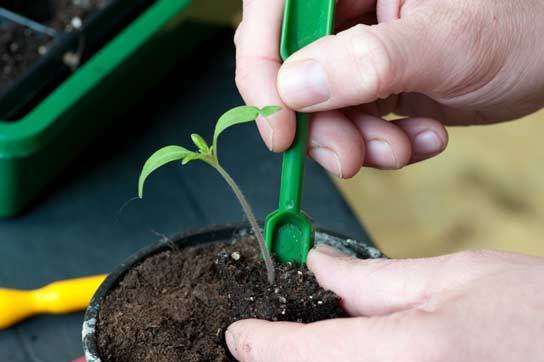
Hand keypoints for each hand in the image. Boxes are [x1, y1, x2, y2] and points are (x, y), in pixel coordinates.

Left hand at [226, 245, 543, 361]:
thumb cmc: (539, 314)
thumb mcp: (456, 277)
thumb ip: (374, 280)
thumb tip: (321, 268)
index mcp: (406, 354)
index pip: (300, 354)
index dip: (260, 343)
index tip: (241, 335)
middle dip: (284, 357)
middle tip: (276, 335)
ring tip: (322, 336)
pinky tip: (354, 352)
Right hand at [235, 0, 543, 176]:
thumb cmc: (524, 25)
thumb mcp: (448, 43)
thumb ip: (369, 61)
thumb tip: (293, 88)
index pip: (272, 14)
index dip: (261, 72)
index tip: (279, 129)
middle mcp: (346, 8)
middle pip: (290, 70)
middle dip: (320, 125)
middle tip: (350, 158)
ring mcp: (357, 48)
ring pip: (320, 107)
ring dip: (354, 141)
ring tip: (401, 148)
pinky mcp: (372, 81)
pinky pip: (351, 122)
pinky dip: (378, 144)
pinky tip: (419, 138)